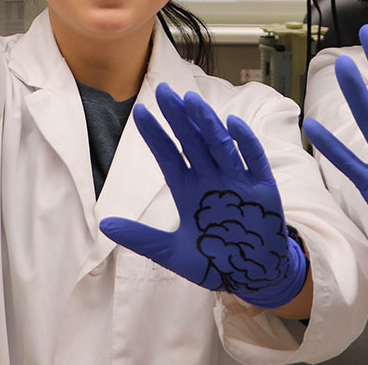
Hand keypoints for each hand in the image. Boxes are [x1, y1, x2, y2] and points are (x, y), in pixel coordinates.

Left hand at [100, 83, 308, 308]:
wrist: (252, 277)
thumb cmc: (213, 261)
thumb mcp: (171, 252)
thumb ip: (140, 238)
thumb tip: (103, 225)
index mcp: (189, 189)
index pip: (169, 156)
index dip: (155, 135)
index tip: (140, 112)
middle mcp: (211, 179)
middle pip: (192, 142)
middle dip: (178, 117)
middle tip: (163, 90)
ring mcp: (237, 182)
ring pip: (220, 145)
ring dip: (207, 123)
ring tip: (191, 101)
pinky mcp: (263, 191)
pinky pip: (254, 161)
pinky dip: (245, 143)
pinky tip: (233, 123)